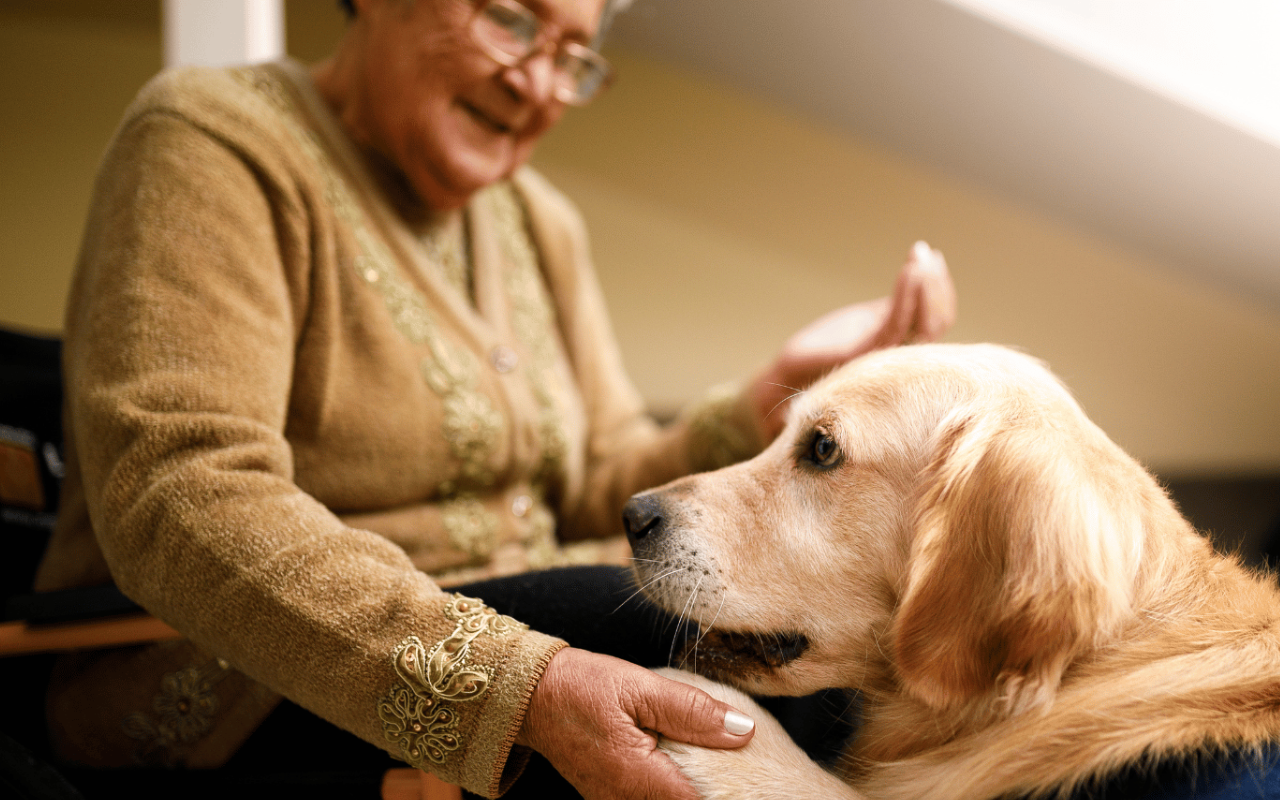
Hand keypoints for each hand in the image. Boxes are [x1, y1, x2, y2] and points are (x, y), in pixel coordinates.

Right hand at [516, 648, 755, 798]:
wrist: (530, 696)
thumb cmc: (582, 686)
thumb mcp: (640, 688)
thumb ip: (693, 711)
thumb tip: (744, 730)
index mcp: (639, 780)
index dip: (733, 795)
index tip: (757, 778)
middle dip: (716, 791)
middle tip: (740, 767)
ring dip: (693, 789)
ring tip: (718, 766)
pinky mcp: (611, 798)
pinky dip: (673, 788)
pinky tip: (687, 766)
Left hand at [750, 241, 954, 439]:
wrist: (787, 375)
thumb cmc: (823, 349)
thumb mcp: (865, 321)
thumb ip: (892, 309)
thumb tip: (917, 275)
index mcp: (900, 346)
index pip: (938, 320)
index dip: (940, 288)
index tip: (933, 256)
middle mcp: (898, 356)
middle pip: (938, 323)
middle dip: (937, 284)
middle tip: (928, 254)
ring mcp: (881, 358)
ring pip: (924, 326)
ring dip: (926, 287)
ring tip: (920, 261)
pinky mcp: (860, 357)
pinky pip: (893, 326)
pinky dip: (905, 297)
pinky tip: (908, 273)